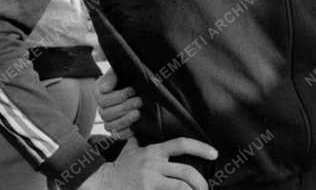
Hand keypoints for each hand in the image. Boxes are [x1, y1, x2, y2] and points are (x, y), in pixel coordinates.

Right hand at [82, 137, 217, 189]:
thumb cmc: (118, 168)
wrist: (101, 183)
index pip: (182, 144)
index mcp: (154, 152)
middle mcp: (154, 164)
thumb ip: (138, 142)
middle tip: (206, 187)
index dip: (200, 148)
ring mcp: (150, 180)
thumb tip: (138, 132)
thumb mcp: (129, 150)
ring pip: (180, 186)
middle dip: (200, 181)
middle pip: (186, 171)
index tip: (214, 153)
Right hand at [96, 69, 141, 139]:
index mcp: (101, 93)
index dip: (118, 96)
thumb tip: (105, 89)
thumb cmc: (131, 77)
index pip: (102, 100)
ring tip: (138, 113)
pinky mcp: (119, 129)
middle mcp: (102, 108)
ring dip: (125, 120)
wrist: (145, 87)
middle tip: (139, 101)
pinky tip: (136, 126)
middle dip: (124, 107)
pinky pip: (118, 135)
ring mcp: (110, 120)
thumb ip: (112, 76)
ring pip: (110, 126)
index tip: (132, 90)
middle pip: (106, 114)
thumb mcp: (122, 71)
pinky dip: (126, 132)